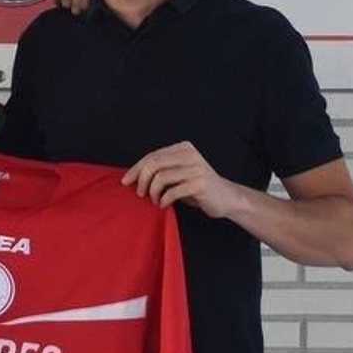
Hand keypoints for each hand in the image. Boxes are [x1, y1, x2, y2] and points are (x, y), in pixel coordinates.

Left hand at [122, 141, 243, 218]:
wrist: (227, 198)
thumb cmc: (197, 187)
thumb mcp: (179, 173)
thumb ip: (162, 169)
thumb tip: (133, 176)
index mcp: (183, 148)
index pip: (152, 155)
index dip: (136, 168)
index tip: (125, 181)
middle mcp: (190, 154)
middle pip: (154, 163)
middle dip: (142, 180)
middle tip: (140, 193)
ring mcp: (196, 168)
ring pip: (161, 177)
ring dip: (153, 192)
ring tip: (154, 200)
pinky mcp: (200, 184)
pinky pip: (172, 191)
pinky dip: (163, 200)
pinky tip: (163, 205)